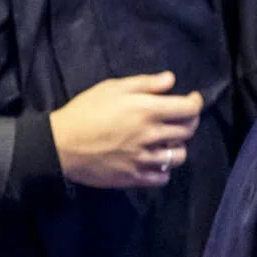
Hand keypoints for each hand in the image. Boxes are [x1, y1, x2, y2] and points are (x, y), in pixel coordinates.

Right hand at [50, 71, 203, 188]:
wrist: (61, 144)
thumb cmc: (85, 111)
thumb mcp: (112, 88)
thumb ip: (144, 83)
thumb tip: (170, 79)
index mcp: (147, 110)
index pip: (188, 109)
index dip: (196, 103)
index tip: (192, 99)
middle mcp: (151, 135)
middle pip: (188, 131)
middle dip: (190, 122)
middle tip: (180, 118)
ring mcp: (144, 159)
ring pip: (179, 156)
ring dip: (178, 146)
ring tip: (168, 141)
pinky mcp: (134, 177)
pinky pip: (162, 177)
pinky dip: (164, 169)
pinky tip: (156, 160)